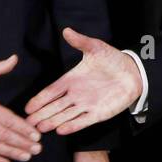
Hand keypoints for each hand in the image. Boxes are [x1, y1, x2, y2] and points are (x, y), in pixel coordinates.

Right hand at [25, 29, 141, 134]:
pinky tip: (61, 130)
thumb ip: (80, 42)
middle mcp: (76, 94)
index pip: (51, 91)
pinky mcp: (98, 113)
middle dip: (41, 114)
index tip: (27, 106)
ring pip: (65, 115)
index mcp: (72, 79)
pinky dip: (73, 126)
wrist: (134, 71)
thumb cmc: (113, 59)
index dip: (40, 99)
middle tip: (27, 123)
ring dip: (53, 121)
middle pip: (54, 106)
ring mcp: (86, 104)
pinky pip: (83, 121)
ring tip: (40, 128)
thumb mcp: (96, 48)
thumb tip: (66, 30)